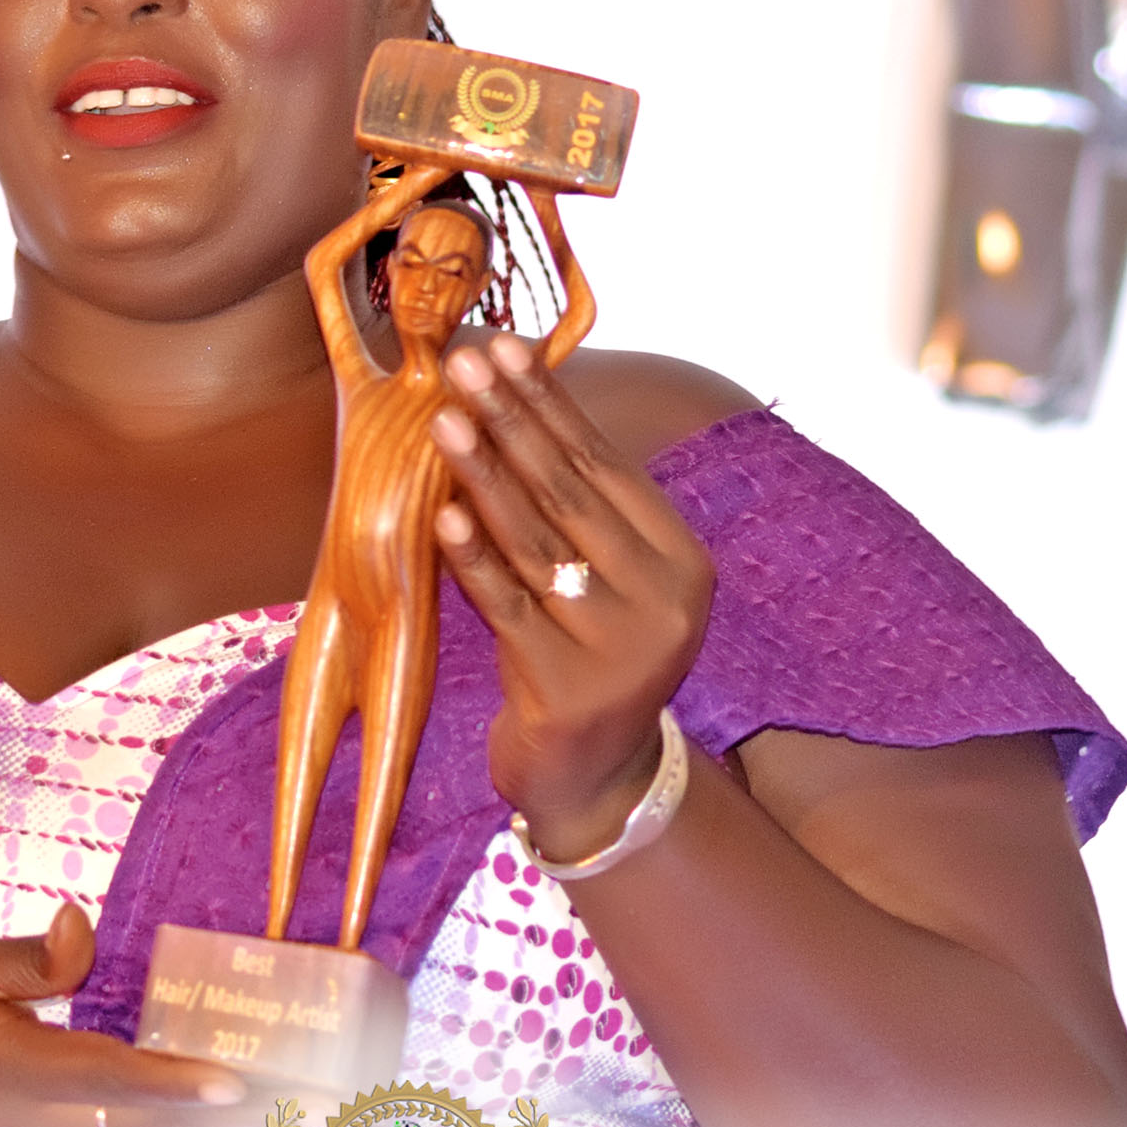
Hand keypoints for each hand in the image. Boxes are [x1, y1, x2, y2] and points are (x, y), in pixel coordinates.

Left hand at [430, 334, 714, 857]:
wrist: (590, 779)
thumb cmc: (581, 657)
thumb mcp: (600, 584)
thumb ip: (575, 513)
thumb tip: (508, 398)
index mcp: (683, 563)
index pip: (607, 466)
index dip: (551, 404)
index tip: (506, 346)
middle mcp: (665, 602)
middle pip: (573, 495)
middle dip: (513, 420)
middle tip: (464, 362)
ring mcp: (620, 649)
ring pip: (539, 543)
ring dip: (487, 474)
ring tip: (446, 419)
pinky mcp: (568, 689)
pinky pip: (510, 608)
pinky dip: (475, 560)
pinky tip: (443, 516)